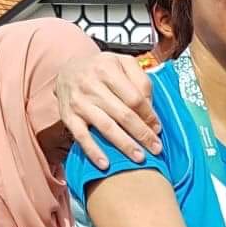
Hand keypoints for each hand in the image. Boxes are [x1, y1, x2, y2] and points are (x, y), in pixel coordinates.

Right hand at [55, 53, 160, 170]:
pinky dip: (93, 152)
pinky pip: (81, 137)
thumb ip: (140, 79)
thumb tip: (150, 107)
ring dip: (124, 145)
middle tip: (156, 149)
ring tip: (139, 158)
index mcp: (108, 69)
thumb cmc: (101, 68)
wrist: (67, 69)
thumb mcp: (122, 62)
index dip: (148, 116)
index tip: (157, 129)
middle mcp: (92, 85)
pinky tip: (105, 164)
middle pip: (123, 115)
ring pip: (106, 127)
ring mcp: (79, 102)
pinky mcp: (68, 116)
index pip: (134, 98)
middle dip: (142, 134)